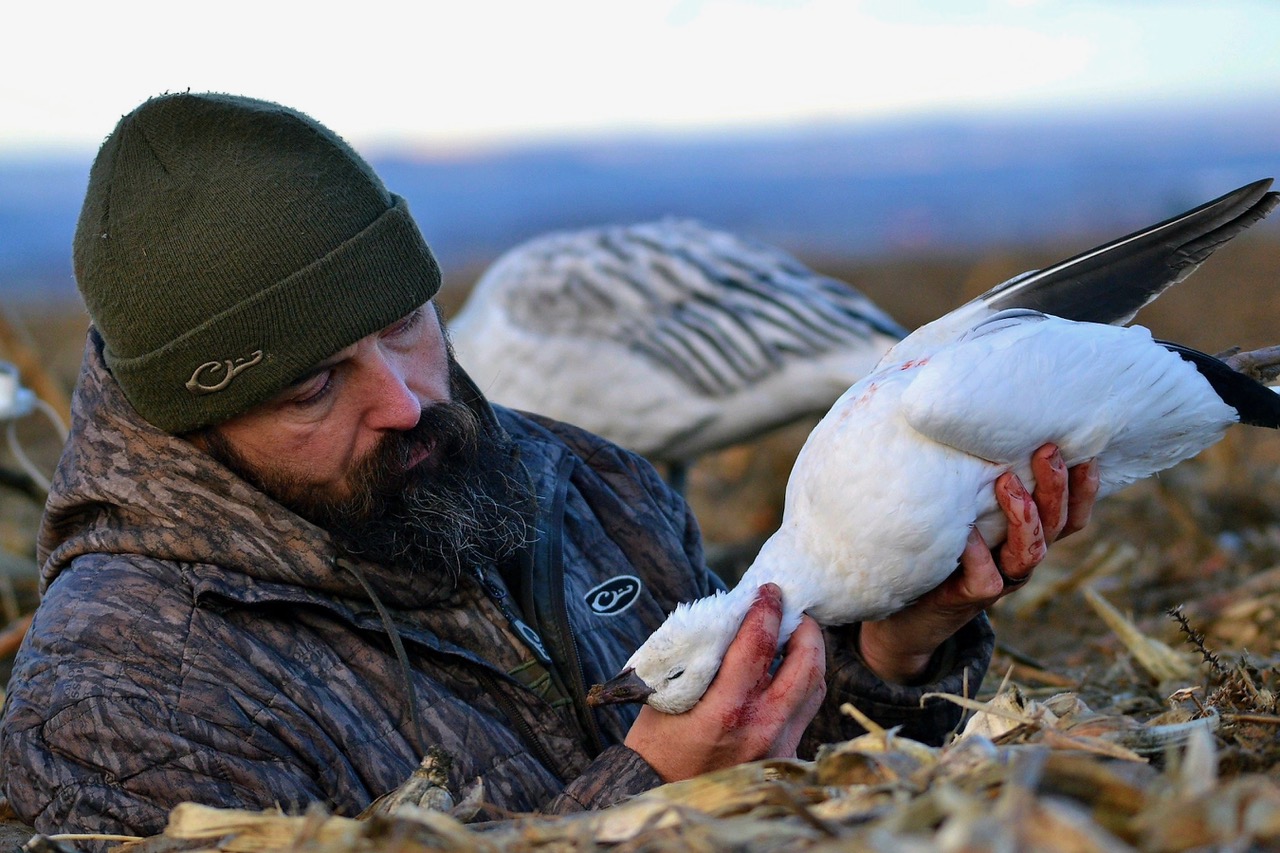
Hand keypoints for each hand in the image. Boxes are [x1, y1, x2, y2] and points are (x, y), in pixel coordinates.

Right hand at [623, 583, 826, 781]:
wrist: (662, 796)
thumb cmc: (658, 743)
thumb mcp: (668, 696)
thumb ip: (701, 660)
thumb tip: (728, 619)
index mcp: (726, 711)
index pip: (758, 647)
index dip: (766, 611)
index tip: (768, 592)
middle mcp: (760, 729)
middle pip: (806, 666)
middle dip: (804, 630)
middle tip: (792, 612)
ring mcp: (778, 747)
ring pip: (814, 689)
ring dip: (808, 657)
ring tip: (793, 638)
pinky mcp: (784, 758)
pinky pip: (804, 713)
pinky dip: (799, 687)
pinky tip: (784, 674)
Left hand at [858, 443, 1099, 683]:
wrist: (903, 613)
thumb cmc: (933, 547)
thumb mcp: (959, 510)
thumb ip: (972, 481)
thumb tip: (971, 424)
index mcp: (1026, 536)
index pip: (1071, 515)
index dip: (1085, 489)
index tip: (1086, 452)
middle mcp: (1019, 558)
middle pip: (1057, 526)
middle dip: (1056, 487)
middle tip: (1046, 451)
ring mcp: (999, 579)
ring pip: (1031, 553)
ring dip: (1024, 515)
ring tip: (1006, 480)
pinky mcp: (969, 599)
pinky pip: (987, 579)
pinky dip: (978, 553)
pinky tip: (967, 531)